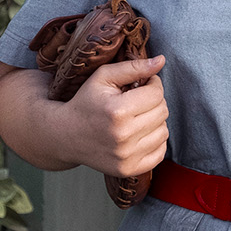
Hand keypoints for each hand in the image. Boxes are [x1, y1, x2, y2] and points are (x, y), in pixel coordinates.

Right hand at [54, 55, 168, 176]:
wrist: (66, 135)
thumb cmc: (86, 102)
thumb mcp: (103, 77)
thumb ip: (133, 67)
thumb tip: (161, 61)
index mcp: (117, 111)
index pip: (156, 93)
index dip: (152, 84)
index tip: (141, 85)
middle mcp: (123, 136)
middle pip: (162, 112)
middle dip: (153, 102)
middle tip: (137, 100)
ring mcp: (126, 156)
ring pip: (164, 132)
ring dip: (155, 122)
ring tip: (136, 117)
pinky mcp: (129, 169)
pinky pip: (160, 152)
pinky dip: (154, 141)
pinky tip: (138, 134)